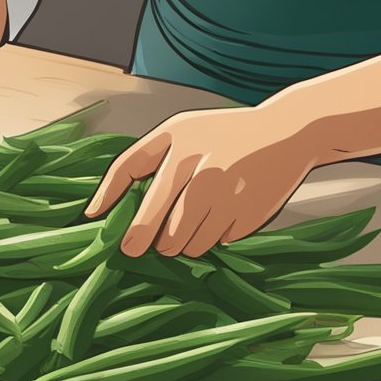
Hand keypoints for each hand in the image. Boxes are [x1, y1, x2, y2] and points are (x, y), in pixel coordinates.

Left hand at [85, 107, 317, 257]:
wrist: (287, 132)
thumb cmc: (224, 136)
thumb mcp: (182, 132)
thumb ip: (144, 161)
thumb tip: (99, 210)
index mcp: (178, 137)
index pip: (128, 168)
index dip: (107, 197)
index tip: (93, 219)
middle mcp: (199, 164)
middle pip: (155, 223)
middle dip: (140, 240)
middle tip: (135, 248)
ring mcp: (224, 193)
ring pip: (181, 242)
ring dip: (177, 243)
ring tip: (186, 225)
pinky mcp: (245, 215)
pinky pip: (211, 243)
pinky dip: (208, 239)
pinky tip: (218, 218)